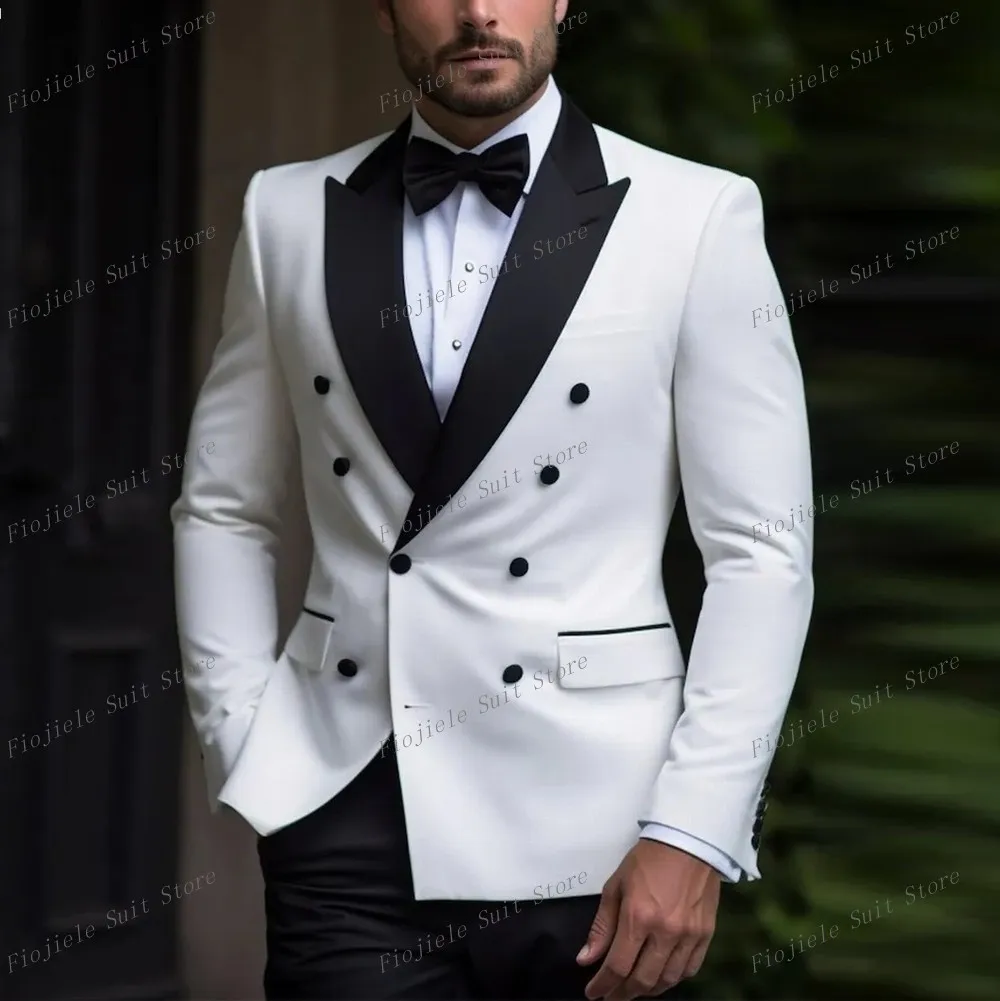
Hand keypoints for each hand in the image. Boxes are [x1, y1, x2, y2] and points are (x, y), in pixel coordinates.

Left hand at [576, 840, 719, 999]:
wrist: (688, 841)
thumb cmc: (647, 860)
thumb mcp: (616, 885)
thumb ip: (602, 926)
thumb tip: (586, 959)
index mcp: (638, 916)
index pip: (618, 966)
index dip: (603, 985)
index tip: (593, 992)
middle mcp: (665, 931)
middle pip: (643, 980)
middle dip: (623, 993)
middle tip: (611, 995)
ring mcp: (689, 935)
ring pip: (667, 980)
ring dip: (647, 990)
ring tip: (633, 989)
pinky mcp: (706, 934)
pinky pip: (689, 970)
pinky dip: (673, 979)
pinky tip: (660, 977)